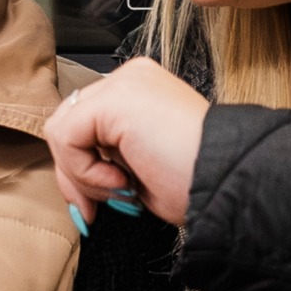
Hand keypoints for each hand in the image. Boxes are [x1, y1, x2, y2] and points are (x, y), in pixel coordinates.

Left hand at [43, 57, 208, 225]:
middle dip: (74, 175)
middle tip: (93, 211)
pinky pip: (67, 136)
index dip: (81, 170)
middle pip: (69, 124)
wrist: (229, 184)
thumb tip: (72, 181)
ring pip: (62, 131)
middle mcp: (131, 79)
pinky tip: (121, 181)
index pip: (85, 124)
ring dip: (82, 175)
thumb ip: (106, 161)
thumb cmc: (198, 183)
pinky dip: (85, 170)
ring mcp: (124, 83)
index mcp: (141, 93)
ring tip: (121, 190)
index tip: (94, 206)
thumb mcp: (139, 171)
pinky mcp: (116, 97)